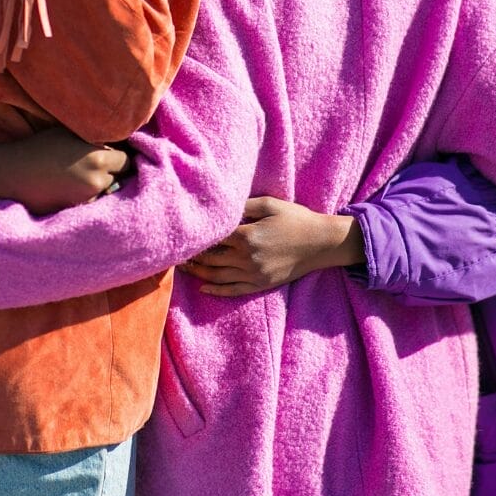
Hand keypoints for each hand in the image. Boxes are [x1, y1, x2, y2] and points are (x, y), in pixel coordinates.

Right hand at [0, 128, 129, 214]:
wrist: (9, 175)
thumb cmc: (37, 149)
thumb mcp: (68, 133)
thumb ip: (94, 138)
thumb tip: (115, 139)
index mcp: (97, 157)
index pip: (127, 160)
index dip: (119, 158)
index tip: (111, 155)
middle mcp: (97, 180)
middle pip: (120, 178)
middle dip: (112, 173)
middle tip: (95, 167)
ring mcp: (87, 199)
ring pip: (107, 192)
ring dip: (100, 186)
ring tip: (81, 178)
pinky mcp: (76, 211)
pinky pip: (92, 204)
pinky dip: (88, 198)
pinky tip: (72, 190)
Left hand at [180, 197, 364, 296]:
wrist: (321, 243)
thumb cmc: (296, 219)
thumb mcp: (270, 204)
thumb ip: (243, 205)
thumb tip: (221, 209)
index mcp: (247, 235)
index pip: (212, 239)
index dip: (196, 238)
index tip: (181, 236)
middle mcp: (247, 257)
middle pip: (210, 259)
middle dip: (192, 256)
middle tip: (174, 254)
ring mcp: (254, 274)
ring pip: (218, 277)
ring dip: (198, 273)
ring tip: (183, 268)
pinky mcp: (261, 284)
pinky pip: (234, 290)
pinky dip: (216, 290)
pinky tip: (204, 287)